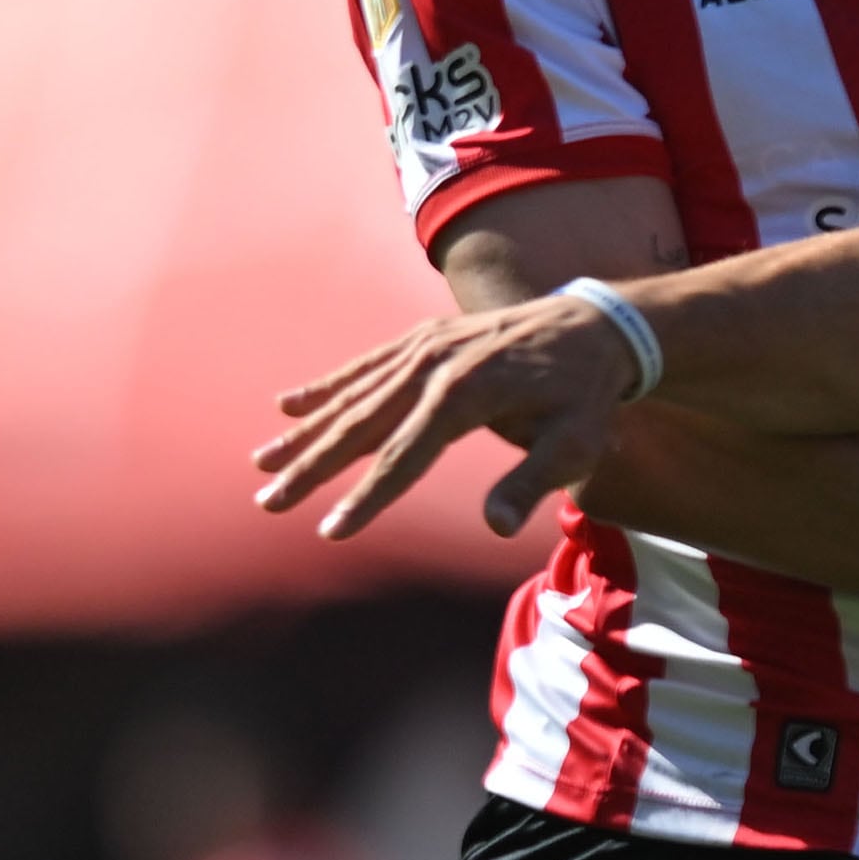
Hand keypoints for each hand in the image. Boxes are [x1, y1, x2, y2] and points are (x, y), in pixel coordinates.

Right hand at [252, 295, 641, 539]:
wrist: (597, 327)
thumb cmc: (586, 396)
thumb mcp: (577, 443)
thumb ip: (534, 481)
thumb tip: (497, 526)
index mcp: (465, 395)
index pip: (403, 457)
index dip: (366, 498)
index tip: (330, 532)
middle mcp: (434, 366)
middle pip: (361, 425)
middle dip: (312, 467)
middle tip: (268, 502)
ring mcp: (425, 347)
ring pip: (353, 396)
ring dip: (305, 431)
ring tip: (262, 463)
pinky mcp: (424, 338)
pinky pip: (366, 366)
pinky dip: (326, 386)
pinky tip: (287, 407)